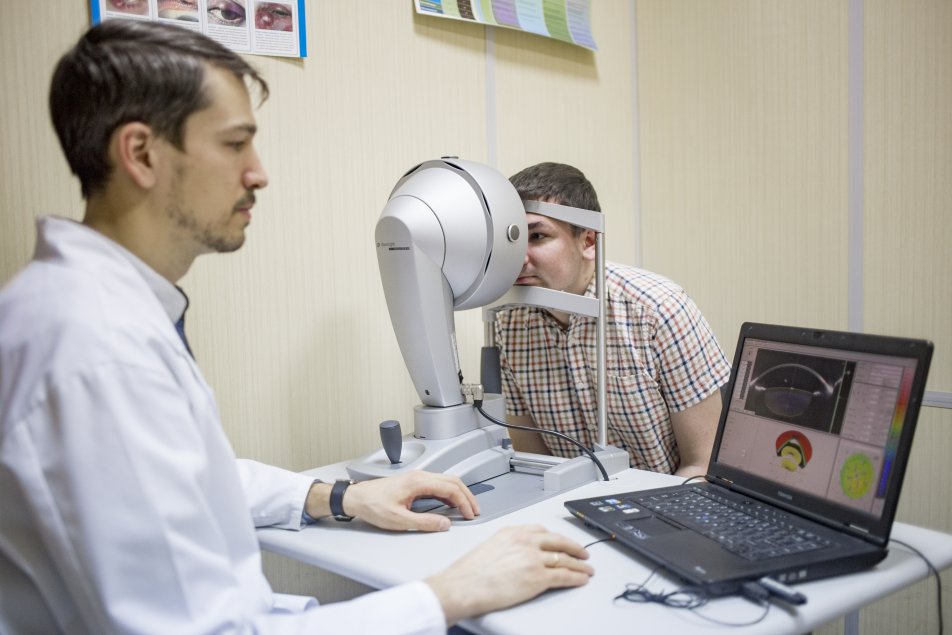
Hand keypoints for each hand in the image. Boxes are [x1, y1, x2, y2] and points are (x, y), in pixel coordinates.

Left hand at [342, 471, 479, 531]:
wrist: (357, 498)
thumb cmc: (373, 505)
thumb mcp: (400, 519)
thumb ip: (425, 522)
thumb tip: (445, 524)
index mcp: (419, 482)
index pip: (451, 489)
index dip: (464, 502)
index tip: (470, 515)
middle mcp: (420, 476)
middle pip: (453, 481)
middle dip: (467, 496)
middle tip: (475, 510)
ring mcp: (417, 478)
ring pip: (446, 481)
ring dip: (459, 493)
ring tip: (466, 508)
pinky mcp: (414, 482)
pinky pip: (438, 484)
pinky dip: (449, 493)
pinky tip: (451, 503)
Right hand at [425, 524, 592, 624]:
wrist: (464, 585)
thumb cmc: (470, 572)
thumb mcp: (490, 547)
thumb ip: (508, 546)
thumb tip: (517, 556)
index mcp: (513, 532)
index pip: (542, 530)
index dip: (558, 537)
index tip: (563, 541)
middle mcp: (525, 541)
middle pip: (559, 541)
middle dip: (575, 548)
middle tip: (583, 553)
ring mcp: (533, 558)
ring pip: (564, 559)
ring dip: (580, 565)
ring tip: (587, 569)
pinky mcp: (538, 577)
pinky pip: (564, 576)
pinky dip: (576, 577)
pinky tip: (581, 579)